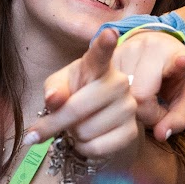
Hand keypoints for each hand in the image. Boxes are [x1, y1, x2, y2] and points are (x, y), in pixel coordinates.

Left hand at [27, 28, 144, 161]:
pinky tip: (90, 139)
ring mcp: (128, 107)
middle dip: (56, 123)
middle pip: (76, 108)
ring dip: (74, 135)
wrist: (98, 124)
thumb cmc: (75, 98)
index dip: (105, 44)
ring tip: (80, 126)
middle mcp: (119, 82)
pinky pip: (96, 147)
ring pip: (85, 131)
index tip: (109, 34)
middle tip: (53, 124)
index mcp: (97, 66)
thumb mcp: (58, 88)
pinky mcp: (131, 132)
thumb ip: (53, 90)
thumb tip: (54, 100)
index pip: (100, 54)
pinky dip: (85, 149)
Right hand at [113, 28, 184, 140]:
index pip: (176, 62)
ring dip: (128, 107)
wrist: (154, 51)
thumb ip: (178, 119)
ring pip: (119, 95)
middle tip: (154, 108)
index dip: (181, 62)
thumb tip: (160, 135)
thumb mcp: (183, 98)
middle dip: (146, 112)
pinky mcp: (104, 56)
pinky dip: (114, 100)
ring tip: (140, 100)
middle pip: (141, 95)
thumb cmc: (172, 79)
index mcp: (174, 54)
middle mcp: (148, 47)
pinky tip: (123, 96)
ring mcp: (124, 49)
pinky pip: (105, 89)